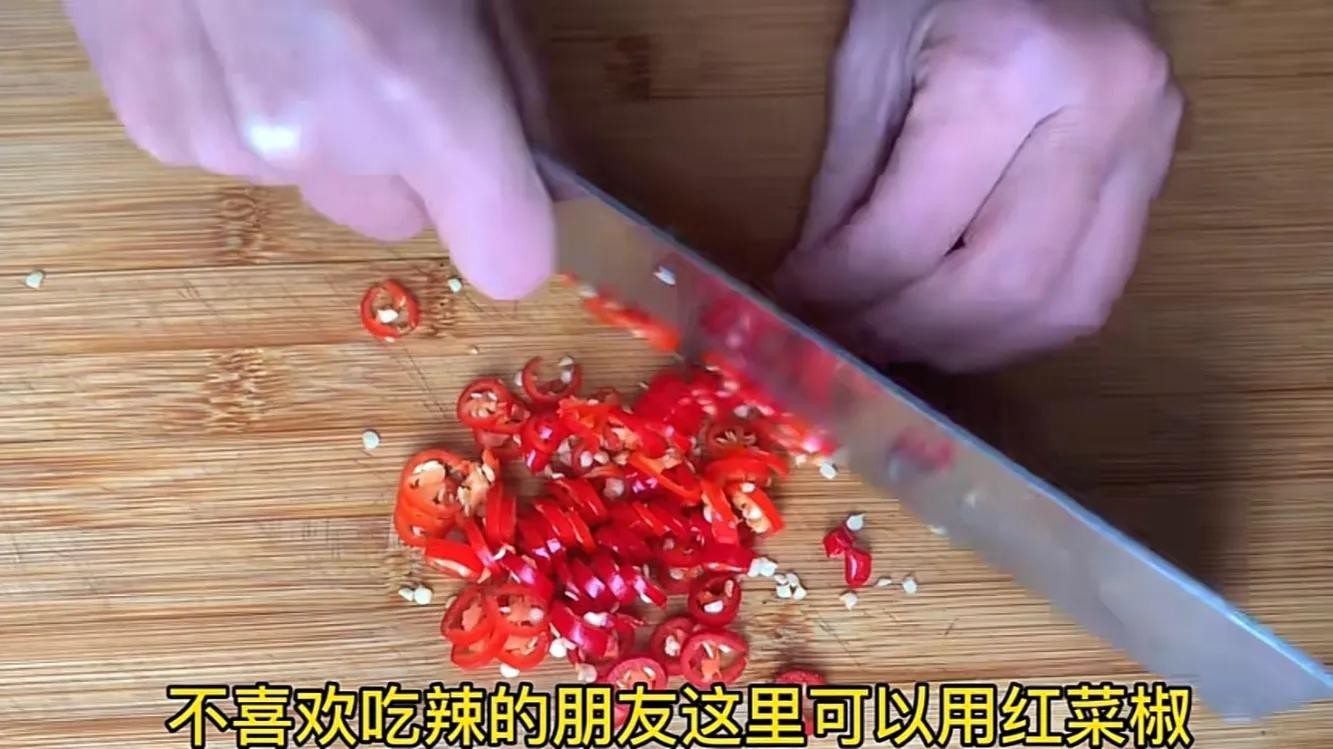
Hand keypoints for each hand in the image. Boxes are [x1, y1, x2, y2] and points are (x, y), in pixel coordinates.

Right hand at [65, 0, 554, 298]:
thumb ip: (514, 85)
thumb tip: (539, 169)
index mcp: (420, 98)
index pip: (505, 259)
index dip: (516, 232)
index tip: (515, 207)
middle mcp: (320, 142)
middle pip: (399, 218)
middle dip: (408, 165)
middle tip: (387, 62)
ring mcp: (227, 143)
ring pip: (316, 183)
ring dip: (321, 130)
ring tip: (296, 20)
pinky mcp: (158, 130)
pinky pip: (240, 156)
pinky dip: (247, 111)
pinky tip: (233, 28)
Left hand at [777, 0, 1182, 370]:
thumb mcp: (871, 58)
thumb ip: (847, 183)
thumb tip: (818, 290)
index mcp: (1011, 67)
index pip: (914, 232)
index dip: (845, 290)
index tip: (798, 307)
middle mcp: (1100, 109)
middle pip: (1002, 286)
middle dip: (907, 332)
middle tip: (846, 340)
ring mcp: (1149, 142)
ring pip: (1065, 306)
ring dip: (969, 344)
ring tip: (898, 338)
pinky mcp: (1161, 168)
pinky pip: (1094, 287)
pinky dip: (1019, 324)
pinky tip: (960, 320)